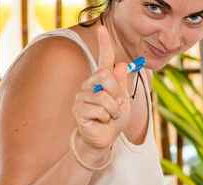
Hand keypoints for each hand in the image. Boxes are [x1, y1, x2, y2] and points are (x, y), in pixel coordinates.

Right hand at [71, 25, 131, 163]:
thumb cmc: (113, 119)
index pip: (103, 60)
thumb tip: (120, 64)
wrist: (104, 139)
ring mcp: (81, 97)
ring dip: (113, 110)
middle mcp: (89, 85)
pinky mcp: (79, 111)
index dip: (103, 44)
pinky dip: (106, 118)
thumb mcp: (123, 100)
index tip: (101, 28)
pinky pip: (100, 110)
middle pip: (105, 75)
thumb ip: (121, 84)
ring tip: (109, 116)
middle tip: (116, 106)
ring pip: (104, 97)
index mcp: (101, 81)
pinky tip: (101, 122)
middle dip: (116, 93)